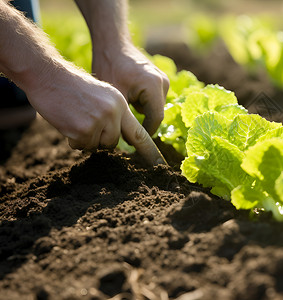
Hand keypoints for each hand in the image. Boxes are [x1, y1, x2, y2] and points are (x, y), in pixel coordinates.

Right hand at [27, 63, 164, 164]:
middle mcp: (114, 113)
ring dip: (85, 138)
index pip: (139, 133)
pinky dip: (72, 139)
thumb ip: (115, 115)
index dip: (149, 151)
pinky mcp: (84, 129)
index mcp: (121, 104)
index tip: (158, 165)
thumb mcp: (102, 96)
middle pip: (113, 142)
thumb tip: (119, 137)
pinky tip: (67, 121)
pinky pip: (81, 146)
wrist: (48, 75)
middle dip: (100, 138)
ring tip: (76, 118)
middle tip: (86, 120)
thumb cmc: (72, 87)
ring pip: (97, 146)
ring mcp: (100, 121)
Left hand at [92, 43, 168, 134]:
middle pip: (156, 114)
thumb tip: (129, 141)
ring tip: (124, 114)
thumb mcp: (115, 97)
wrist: (112, 44)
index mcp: (154, 86)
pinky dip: (143, 105)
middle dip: (142, 124)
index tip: (130, 142)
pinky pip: (154, 100)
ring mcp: (164, 80)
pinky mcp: (161, 79)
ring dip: (142, 114)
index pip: (155, 119)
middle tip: (124, 131)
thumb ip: (125, 118)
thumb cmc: (110, 67)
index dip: (144, 133)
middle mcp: (163, 83)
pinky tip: (128, 102)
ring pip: (155, 108)